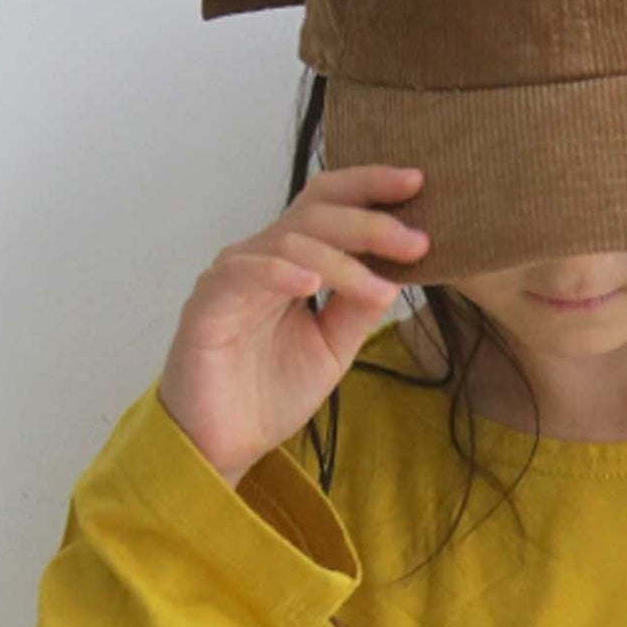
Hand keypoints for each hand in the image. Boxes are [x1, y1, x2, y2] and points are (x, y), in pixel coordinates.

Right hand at [157, 163, 431, 486]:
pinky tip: (311, 283)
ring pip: (289, 242)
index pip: (329, 205)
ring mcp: (233, 277)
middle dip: (369, 222)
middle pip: (316, 214)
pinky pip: (245, 274)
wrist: (225, 443)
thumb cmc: (270, 392)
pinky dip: (280, 273)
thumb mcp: (332, 348)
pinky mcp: (208, 305)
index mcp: (292, 262)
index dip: (369, 188)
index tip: (418, 183)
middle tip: (416, 240)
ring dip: (342, 260)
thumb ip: (357, 309)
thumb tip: (395, 274)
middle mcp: (262, 259)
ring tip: (380, 286)